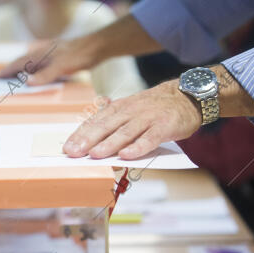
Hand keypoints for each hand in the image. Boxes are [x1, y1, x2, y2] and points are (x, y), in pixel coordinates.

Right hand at [0, 37, 100, 84]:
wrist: (97, 46)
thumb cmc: (79, 55)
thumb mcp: (61, 67)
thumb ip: (45, 75)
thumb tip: (28, 83)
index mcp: (40, 54)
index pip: (19, 63)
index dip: (8, 70)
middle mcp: (43, 53)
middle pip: (23, 62)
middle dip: (12, 69)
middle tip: (2, 77)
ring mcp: (51, 55)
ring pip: (32, 63)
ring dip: (23, 70)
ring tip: (15, 78)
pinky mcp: (59, 58)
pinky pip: (41, 65)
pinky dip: (34, 70)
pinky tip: (37, 74)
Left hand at [64, 81, 202, 159]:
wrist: (186, 97)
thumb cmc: (153, 108)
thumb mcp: (129, 108)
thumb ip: (111, 119)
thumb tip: (87, 130)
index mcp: (118, 108)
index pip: (95, 122)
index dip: (80, 135)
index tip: (67, 148)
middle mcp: (130, 112)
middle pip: (106, 126)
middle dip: (88, 140)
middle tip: (73, 153)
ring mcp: (147, 119)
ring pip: (125, 133)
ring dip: (109, 144)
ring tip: (94, 155)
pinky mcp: (164, 127)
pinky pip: (149, 138)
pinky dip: (137, 147)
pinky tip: (126, 156)